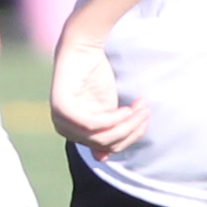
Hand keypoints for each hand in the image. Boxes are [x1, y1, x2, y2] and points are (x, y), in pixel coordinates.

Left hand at [49, 33, 145, 152]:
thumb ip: (108, 131)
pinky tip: (126, 108)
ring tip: (142, 107)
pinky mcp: (62, 109)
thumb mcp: (106, 109)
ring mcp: (60, 119)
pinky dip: (113, 119)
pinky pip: (92, 125)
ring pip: (101, 137)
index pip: (107, 148)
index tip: (145, 118)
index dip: (130, 137)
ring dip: (127, 124)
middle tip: (146, 111)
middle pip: (106, 145)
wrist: (83, 47)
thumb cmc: (96, 76)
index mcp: (75, 131)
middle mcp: (64, 128)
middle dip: (132, 130)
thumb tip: (102, 158)